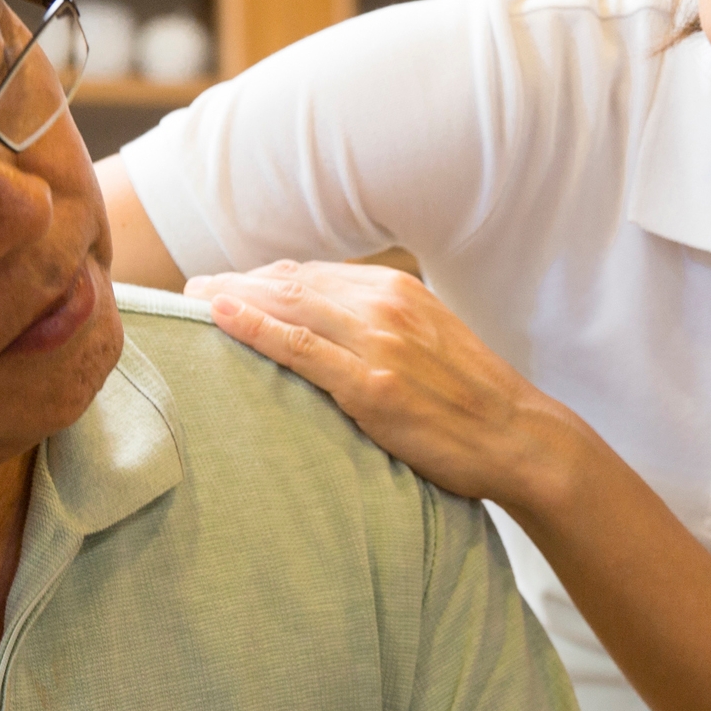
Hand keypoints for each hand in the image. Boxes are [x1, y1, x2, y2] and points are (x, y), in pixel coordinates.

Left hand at [186, 261, 580, 508]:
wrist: (519, 437)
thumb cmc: (472, 400)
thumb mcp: (429, 341)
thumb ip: (384, 326)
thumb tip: (334, 328)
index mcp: (397, 290)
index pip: (312, 273)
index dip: (263, 278)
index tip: (228, 285)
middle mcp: (385, 304)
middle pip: (290, 281)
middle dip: (236, 281)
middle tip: (192, 289)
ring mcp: (378, 342)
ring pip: (286, 305)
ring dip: (231, 297)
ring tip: (191, 300)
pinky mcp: (371, 385)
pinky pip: (299, 347)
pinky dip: (253, 327)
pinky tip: (219, 316)